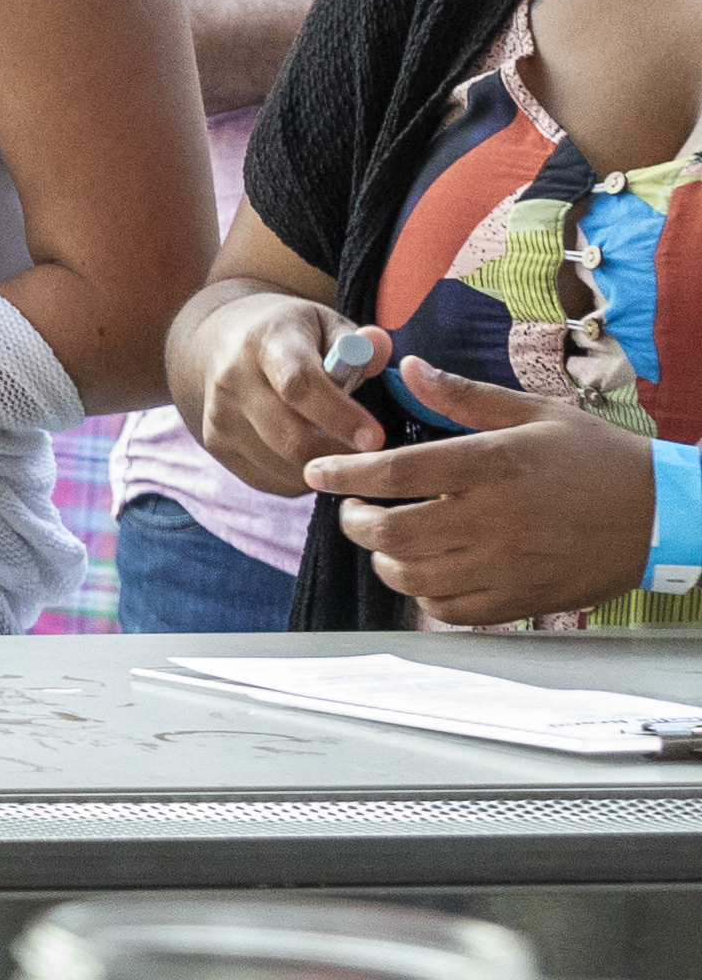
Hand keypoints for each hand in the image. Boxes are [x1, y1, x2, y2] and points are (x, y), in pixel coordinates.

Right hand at [181, 295, 392, 495]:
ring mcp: (220, 417)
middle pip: (291, 437)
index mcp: (264, 342)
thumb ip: (358, 342)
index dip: (339, 415)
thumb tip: (380, 353)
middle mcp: (233, 380)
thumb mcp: (325, 324)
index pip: (299, 386)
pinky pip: (273, 480)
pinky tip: (313, 452)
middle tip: (374, 456)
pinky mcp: (217, 445)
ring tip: (342, 446)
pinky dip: (303, 477)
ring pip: (285, 466)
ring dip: (325, 467)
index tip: (376, 438)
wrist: (222, 343)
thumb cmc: (290, 335)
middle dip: (340, 454)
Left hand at [303, 359, 666, 623]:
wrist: (663, 514)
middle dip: (355, 523)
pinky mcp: (522, 599)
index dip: (345, 473)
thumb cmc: (598, 458)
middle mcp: (492, 518)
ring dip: (384, 561)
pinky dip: (424, 597)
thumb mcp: (535, 412)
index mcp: (492, 465)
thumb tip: (408, 369)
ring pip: (413, 578)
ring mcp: (506, 565)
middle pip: (392, 533)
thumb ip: (465, 396)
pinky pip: (451, 611)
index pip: (396, 472)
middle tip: (352, 512)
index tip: (317, 473)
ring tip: (385, 543)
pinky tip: (424, 574)